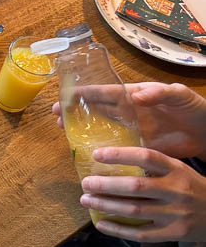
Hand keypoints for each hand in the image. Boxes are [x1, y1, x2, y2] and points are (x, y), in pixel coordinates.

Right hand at [52, 82, 205, 160]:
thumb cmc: (195, 109)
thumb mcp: (180, 95)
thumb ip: (161, 93)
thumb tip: (136, 95)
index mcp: (135, 95)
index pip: (105, 92)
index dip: (84, 94)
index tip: (65, 96)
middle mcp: (129, 112)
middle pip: (96, 110)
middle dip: (75, 111)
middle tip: (54, 116)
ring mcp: (131, 130)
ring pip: (101, 129)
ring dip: (82, 130)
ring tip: (62, 132)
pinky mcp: (137, 148)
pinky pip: (114, 148)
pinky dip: (99, 150)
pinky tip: (85, 154)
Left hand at [81, 146, 205, 241]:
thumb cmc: (191, 187)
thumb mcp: (179, 170)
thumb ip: (153, 166)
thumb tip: (112, 158)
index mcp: (177, 170)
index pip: (146, 157)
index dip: (120, 155)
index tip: (96, 155)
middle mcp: (176, 191)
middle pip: (135, 187)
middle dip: (106, 185)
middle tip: (85, 183)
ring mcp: (176, 214)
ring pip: (134, 210)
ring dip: (106, 205)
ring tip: (86, 200)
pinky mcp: (174, 233)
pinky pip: (141, 233)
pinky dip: (118, 229)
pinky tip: (100, 223)